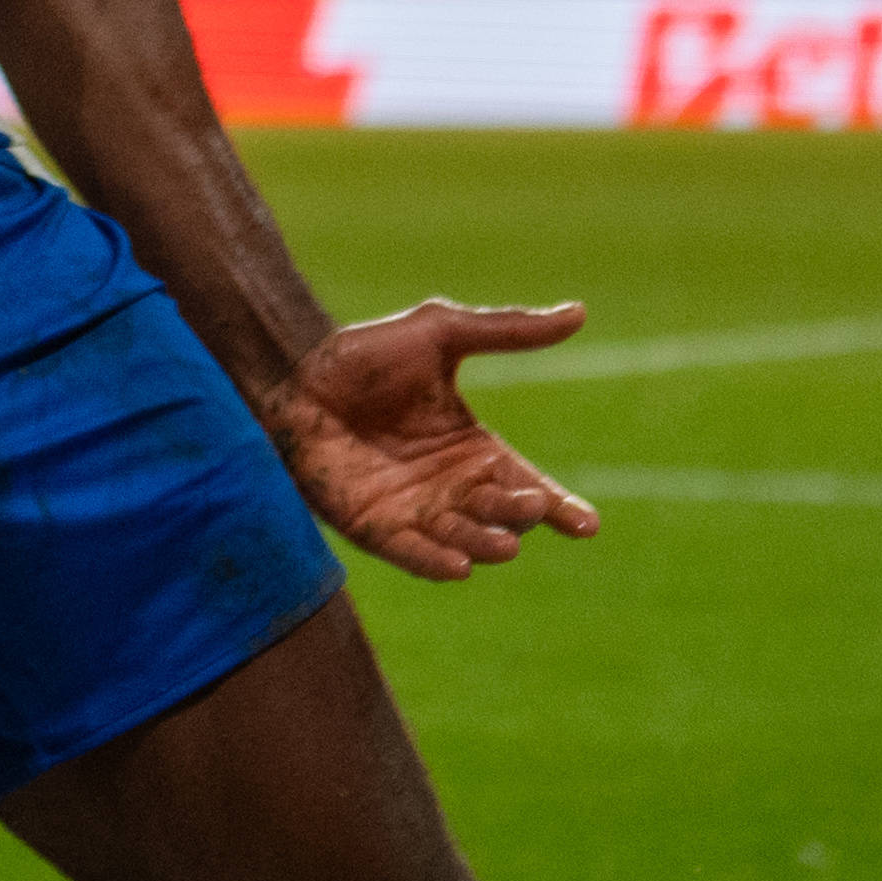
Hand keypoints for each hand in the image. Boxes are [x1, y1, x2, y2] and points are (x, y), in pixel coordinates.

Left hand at [260, 300, 599, 582]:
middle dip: (522, 515)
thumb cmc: (367, 356)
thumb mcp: (441, 334)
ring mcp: (415, 513)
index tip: (586, 524)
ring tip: (505, 543)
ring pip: (466, 542)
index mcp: (476, 451)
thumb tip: (579, 313)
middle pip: (504, 517)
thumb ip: (506, 330)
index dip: (559, 508)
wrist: (295, 375)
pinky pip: (412, 555)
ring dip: (487, 545)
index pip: (529, 487)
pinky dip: (436, 564)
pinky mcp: (375, 528)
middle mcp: (452, 490)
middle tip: (531, 502)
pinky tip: (460, 567)